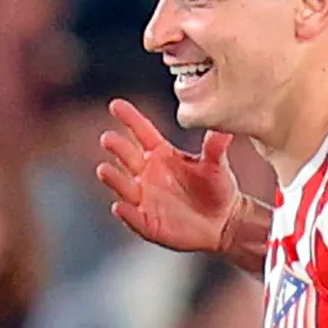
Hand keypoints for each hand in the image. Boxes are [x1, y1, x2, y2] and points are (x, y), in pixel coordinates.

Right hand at [96, 98, 270, 258]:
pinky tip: (120, 207)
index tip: (116, 105)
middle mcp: (147, 173)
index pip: (142, 132)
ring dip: (114, 179)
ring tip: (103, 170)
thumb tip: (224, 126)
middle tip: (108, 138)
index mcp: (161, 154)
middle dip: (117, 148)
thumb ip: (215, 147)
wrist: (223, 221)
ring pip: (125, 187)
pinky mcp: (148, 223)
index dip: (130, 119)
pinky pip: (134, 217)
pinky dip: (127, 214)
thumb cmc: (216, 188)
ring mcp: (145, 198)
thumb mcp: (217, 165)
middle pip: (128, 157)